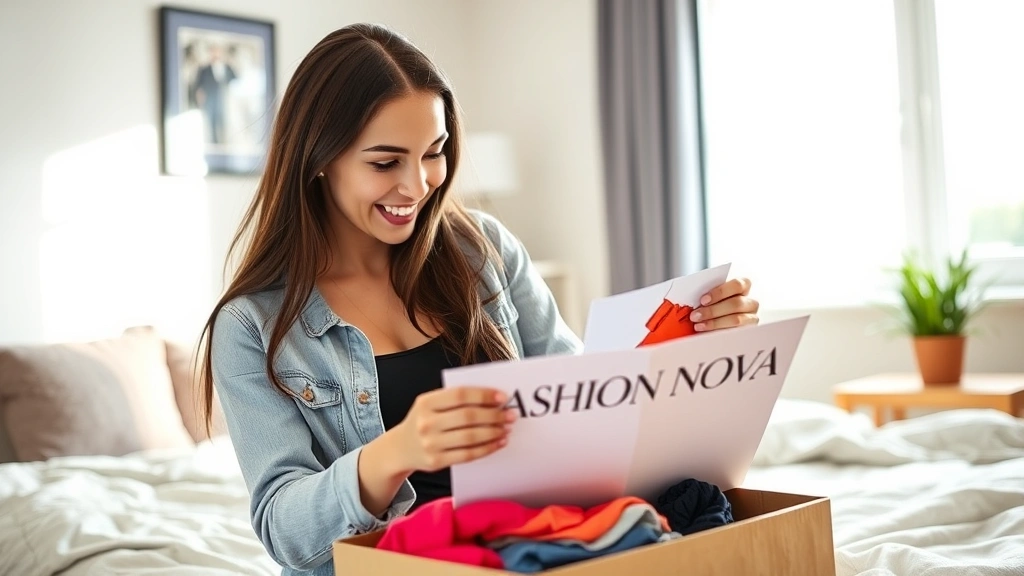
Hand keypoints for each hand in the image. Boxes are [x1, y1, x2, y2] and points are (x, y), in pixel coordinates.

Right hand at [394, 387, 513, 472]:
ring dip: (493, 432)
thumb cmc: (424, 421)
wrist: (400, 448)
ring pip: (470, 437)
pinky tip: (498, 443)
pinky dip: (487, 448)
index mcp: (426, 402)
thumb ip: (455, 399)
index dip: (484, 395)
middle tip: (511, 415)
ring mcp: (430, 443)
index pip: (460, 395)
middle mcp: (426, 422)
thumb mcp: (431, 404)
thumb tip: (493, 399)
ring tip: (506, 429)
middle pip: (468, 417)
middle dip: (493, 415)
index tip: (503, 397)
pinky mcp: (436, 461)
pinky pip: (467, 454)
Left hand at [689, 278, 758, 331]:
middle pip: (736, 304)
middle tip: (695, 316)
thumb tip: (693, 297)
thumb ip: (707, 295)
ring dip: (714, 323)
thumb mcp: (710, 296)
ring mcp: (751, 318)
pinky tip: (707, 333)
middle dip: (713, 310)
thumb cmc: (712, 304)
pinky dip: (719, 332)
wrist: (715, 321)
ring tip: (698, 326)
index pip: (738, 284)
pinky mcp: (747, 332)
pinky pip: (735, 333)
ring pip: (736, 319)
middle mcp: (750, 302)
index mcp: (744, 287)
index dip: (720, 292)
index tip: (703, 300)